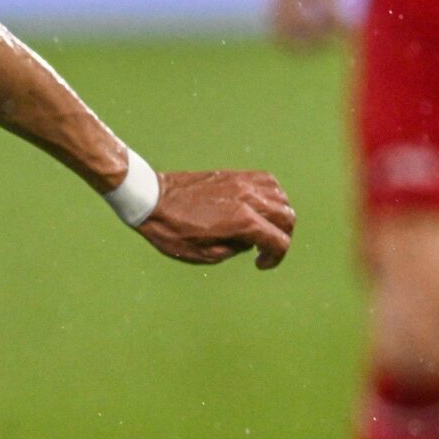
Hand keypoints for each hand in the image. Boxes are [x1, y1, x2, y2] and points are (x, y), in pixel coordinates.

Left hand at [135, 169, 296, 268]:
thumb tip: (248, 241)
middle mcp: (248, 199)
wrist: (152, 199)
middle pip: (286, 217)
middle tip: (266, 248)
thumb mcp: (204, 255)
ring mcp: (242, 183)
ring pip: (280, 197)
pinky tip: (259, 205)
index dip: (275, 257)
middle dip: (282, 236)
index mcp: (242, 222)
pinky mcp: (234, 175)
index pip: (278, 240)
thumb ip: (233, 250)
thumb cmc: (172, 231)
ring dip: (279, 214)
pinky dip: (271, 194)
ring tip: (264, 226)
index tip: (261, 264)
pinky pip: (266, 180)